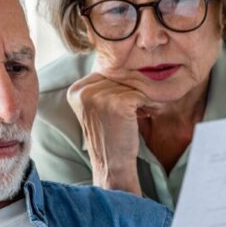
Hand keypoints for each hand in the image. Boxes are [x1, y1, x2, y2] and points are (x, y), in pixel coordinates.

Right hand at [66, 71, 159, 193]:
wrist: (113, 165)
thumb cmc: (110, 137)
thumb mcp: (98, 107)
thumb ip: (104, 85)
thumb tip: (126, 61)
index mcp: (76, 90)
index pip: (107, 72)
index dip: (122, 85)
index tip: (126, 102)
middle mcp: (84, 91)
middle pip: (120, 76)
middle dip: (134, 89)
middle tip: (140, 107)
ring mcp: (98, 97)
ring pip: (133, 83)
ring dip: (143, 96)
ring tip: (142, 112)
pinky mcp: (117, 103)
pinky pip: (142, 93)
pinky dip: (149, 102)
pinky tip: (145, 114)